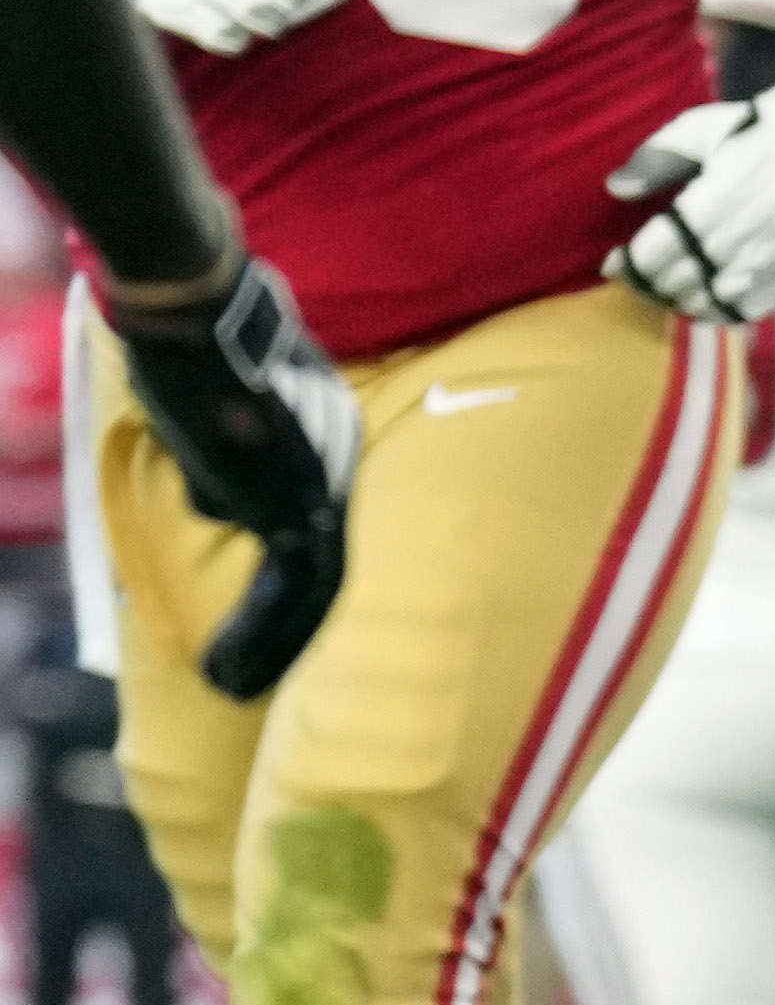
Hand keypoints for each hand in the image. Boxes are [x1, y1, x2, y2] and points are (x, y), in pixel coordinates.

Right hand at [111, 256, 358, 698]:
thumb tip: (221, 503)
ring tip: (234, 685)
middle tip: (252, 675)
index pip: (322, 532)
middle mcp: (339, 472)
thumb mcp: (227, 416)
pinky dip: (261, 636)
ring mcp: (326, 490)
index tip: (276, 622)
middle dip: (290, 628)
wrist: (207, 319)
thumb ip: (235, 461)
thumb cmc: (204, 353)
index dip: (296, 586)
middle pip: (326, 568)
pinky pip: (297, 589)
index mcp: (328, 446)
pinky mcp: (299, 507)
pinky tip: (228, 674)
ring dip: (273, 645)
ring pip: (314, 590)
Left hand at [612, 8, 774, 322]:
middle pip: (686, 277)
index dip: (634, 262)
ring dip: (679, 299)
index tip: (614, 262)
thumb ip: (655, 158)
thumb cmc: (748, 131)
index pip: (667, 246)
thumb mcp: (698, 128)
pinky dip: (717, 310)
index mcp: (726, 193)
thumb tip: (616, 188)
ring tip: (661, 286)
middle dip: (650, 282)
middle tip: (632, 275)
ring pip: (714, 297)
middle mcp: (754, 229)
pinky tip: (697, 298)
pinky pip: (748, 306)